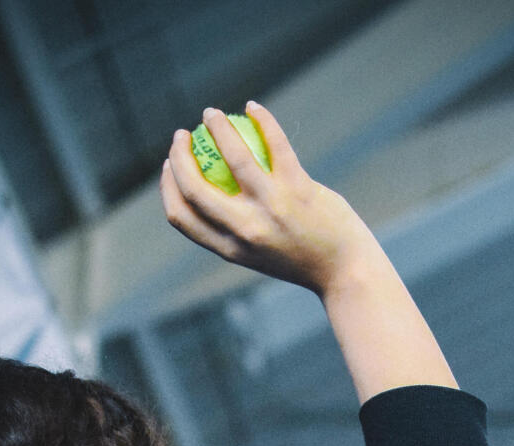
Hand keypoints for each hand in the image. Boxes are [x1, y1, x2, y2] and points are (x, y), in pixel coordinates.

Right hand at [159, 101, 381, 296]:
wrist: (346, 271)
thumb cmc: (302, 259)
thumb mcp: (260, 253)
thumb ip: (235, 230)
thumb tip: (209, 197)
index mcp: (230, 249)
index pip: (182, 216)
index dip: (167, 187)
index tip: (169, 167)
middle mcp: (246, 230)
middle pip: (194, 188)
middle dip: (178, 155)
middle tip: (181, 136)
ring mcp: (272, 208)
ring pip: (233, 156)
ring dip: (216, 127)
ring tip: (211, 114)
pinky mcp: (298, 189)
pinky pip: (275, 143)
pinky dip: (262, 119)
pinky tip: (254, 107)